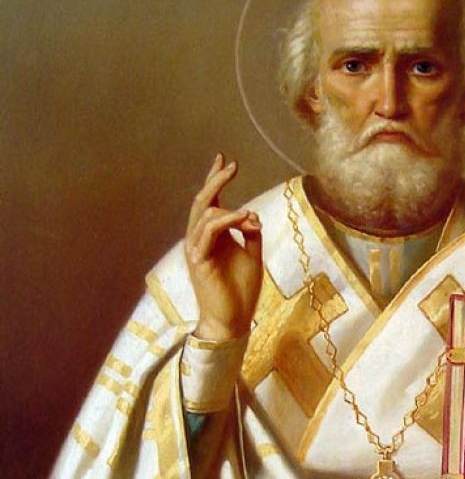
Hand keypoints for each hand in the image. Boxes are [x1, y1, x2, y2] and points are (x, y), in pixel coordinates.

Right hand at [185, 153, 262, 340]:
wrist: (233, 320)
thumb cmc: (240, 290)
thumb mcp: (252, 255)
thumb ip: (251, 233)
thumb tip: (251, 215)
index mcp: (213, 237)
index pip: (211, 202)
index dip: (215, 179)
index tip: (224, 159)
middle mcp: (201, 239)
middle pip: (203, 202)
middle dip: (216, 181)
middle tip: (231, 165)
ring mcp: (197, 249)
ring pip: (205, 215)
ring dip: (229, 209)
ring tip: (249, 216)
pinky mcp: (199, 261)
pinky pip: (208, 232)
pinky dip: (225, 221)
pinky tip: (242, 218)